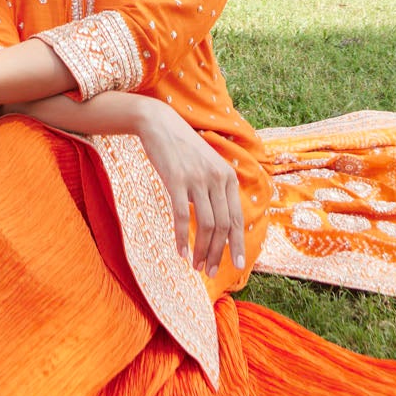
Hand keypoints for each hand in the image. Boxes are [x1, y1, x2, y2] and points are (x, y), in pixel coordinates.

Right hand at [132, 98, 245, 277]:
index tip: (236, 266)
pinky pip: (182, 216)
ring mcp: (197, 179)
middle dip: (218, 253)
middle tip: (211, 272)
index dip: (237, 244)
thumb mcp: (207, 166)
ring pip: (206, 225)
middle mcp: (217, 178)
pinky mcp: (176, 180)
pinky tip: (181, 252)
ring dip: (202, 250)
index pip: (236, 218)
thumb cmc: (183, 149)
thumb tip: (220, 222)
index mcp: (228, 177)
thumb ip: (216, 189)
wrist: (159, 124)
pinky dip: (183, 238)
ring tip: (196, 266)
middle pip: (223, 226)